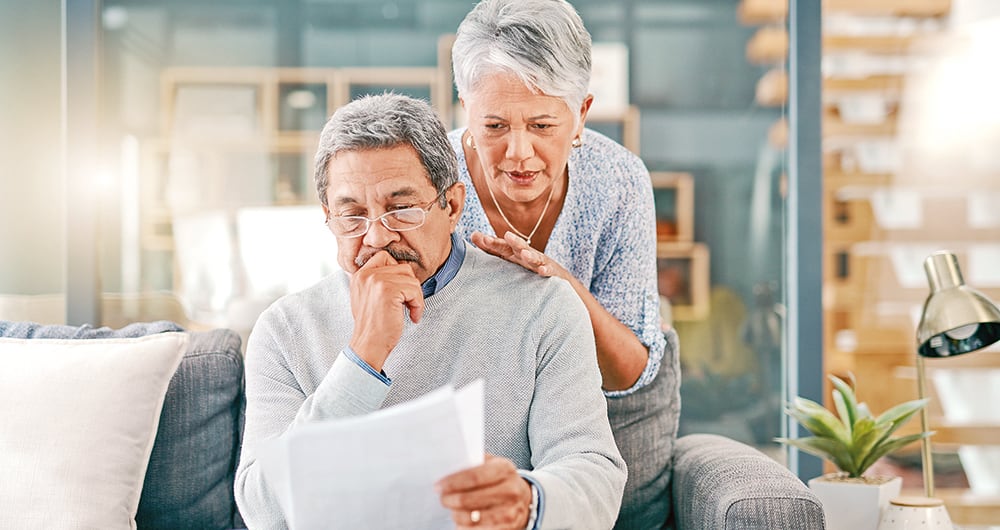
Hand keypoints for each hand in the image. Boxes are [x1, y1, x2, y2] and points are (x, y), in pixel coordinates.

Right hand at [347, 250, 423, 370]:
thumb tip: (402, 271)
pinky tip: (412, 316)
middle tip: (407, 304)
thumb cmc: (373, 325)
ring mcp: (376, 280)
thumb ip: (378, 281)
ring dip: (415, 296)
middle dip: (410, 286)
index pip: (385, 257)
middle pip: (402, 267)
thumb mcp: (368, 297)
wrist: (368, 345)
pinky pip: (414, 289)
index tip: (400, 293)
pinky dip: (418, 304)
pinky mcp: (388, 290)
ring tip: (410, 311)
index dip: (398, 273)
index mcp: (360, 274)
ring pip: (411, 278)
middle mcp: (366, 274)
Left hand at [437, 454, 532, 529]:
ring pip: (473, 518)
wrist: (525, 498)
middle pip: (470, 499)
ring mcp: (510, 511)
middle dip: (450, 499)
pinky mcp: (508, 528)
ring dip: (456, 515)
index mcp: (505, 469)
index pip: (474, 476)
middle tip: (442, 498)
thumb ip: (475, 463)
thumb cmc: (502, 479)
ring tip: (451, 510)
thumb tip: (449, 466)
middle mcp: (511, 490)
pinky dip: (465, 527)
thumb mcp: (493, 464)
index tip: (439, 485)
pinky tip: (460, 522)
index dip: (453, 482)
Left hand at [470, 231, 564, 278]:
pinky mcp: (552, 273)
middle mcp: (527, 256)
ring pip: (535, 258)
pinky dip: (546, 270)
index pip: (502, 247)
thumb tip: (473, 234)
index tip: (482, 239)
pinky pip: (549, 272)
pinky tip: (542, 271)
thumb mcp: (508, 257)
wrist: (556, 279)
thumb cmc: (527, 266)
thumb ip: (491, 248)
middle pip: (520, 248)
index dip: (493, 243)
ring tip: (525, 254)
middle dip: (514, 242)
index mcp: (514, 253)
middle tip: (508, 235)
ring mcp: (540, 263)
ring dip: (530, 256)